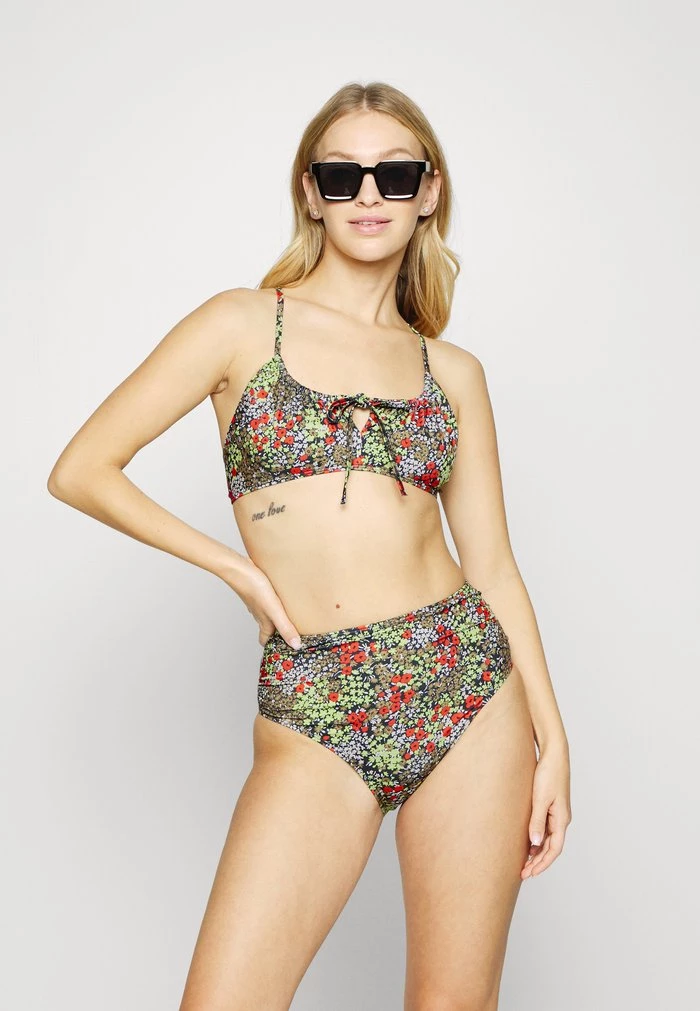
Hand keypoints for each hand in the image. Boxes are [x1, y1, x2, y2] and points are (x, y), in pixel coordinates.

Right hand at [221, 558, 302, 649]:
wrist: (238, 568)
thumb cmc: (254, 588)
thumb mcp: (274, 610)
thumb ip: (285, 627)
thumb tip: (296, 646)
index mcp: (263, 621)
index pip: (265, 640)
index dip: (274, 646)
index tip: (285, 650)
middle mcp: (259, 613)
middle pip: (268, 627)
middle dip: (279, 632)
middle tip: (294, 633)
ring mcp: (258, 601)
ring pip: (268, 613)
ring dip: (279, 616)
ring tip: (293, 615)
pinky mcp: (259, 589)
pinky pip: (268, 600)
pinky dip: (276, 602)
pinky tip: (283, 595)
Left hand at [522, 742, 571, 878]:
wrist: (553, 754)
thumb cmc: (548, 773)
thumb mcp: (540, 799)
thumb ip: (537, 822)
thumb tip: (536, 844)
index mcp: (562, 819)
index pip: (554, 849)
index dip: (543, 864)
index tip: (530, 873)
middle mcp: (561, 818)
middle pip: (551, 847)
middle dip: (538, 862)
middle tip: (523, 873)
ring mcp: (557, 812)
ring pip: (548, 839)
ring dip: (537, 852)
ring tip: (523, 862)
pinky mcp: (550, 806)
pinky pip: (545, 828)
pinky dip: (537, 839)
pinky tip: (527, 843)